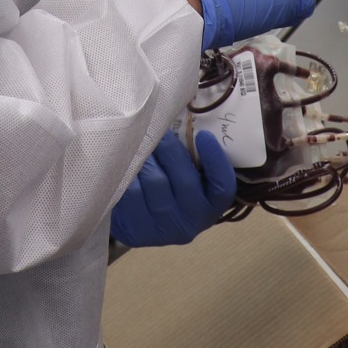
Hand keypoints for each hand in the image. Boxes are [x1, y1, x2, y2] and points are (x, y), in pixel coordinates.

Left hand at [110, 129, 236, 247]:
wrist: (139, 220)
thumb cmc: (170, 186)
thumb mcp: (189, 176)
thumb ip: (193, 157)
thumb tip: (185, 116)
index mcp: (211, 206)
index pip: (222, 187)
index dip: (216, 161)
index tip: (204, 135)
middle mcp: (192, 223)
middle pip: (185, 182)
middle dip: (170, 150)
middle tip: (158, 130)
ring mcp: (164, 231)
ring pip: (156, 184)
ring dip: (147, 157)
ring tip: (139, 141)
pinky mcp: (137, 230)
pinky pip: (132, 193)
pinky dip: (128, 171)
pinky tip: (125, 160)